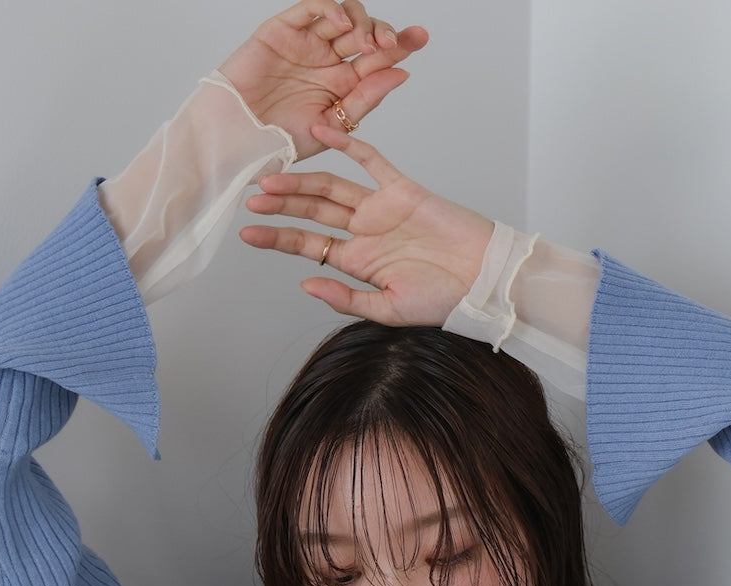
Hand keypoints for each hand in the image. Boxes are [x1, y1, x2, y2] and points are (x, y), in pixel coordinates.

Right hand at [220, 1, 427, 160]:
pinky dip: (329, 9)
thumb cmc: (280, 141)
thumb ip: (366, 99)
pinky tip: (343, 23)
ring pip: (342, 17)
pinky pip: (310, 9)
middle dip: (386, 32)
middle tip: (397, 42)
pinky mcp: (282, 30)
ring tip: (369, 43)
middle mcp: (327, 61)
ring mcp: (306, 44)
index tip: (420, 39)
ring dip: (362, 22)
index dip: (399, 46)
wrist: (239, 140)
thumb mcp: (333, 126)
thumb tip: (401, 73)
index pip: (377, 60)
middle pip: (365, 34)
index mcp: (342, 86)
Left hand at [240, 125, 494, 325]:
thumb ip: (346, 299)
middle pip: (313, 213)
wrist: (482, 279)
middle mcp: (365, 233)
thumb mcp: (388, 309)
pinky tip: (322, 131)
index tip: (248, 233)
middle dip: (281, 205)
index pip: (308, 246)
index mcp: (359, 262)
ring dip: (301, 181)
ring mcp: (381, 209)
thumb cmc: (443, 300)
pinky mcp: (402, 189)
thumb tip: (305, 284)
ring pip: (332, 188)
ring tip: (271, 177)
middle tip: (250, 197)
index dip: (278, 238)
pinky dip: (348, 144)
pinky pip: (371, 161)